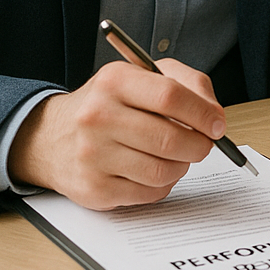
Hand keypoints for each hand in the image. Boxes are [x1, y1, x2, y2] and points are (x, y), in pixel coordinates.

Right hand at [8, 58, 225, 209]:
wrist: (52, 137)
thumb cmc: (109, 104)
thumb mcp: (143, 76)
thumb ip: (188, 84)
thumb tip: (215, 116)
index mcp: (114, 81)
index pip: (171, 96)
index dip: (203, 113)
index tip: (217, 124)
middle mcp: (97, 117)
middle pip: (171, 138)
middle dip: (199, 145)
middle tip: (203, 144)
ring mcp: (92, 155)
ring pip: (163, 170)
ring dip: (181, 166)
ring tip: (175, 155)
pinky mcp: (93, 189)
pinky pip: (149, 193)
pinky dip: (162, 184)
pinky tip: (152, 169)